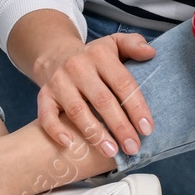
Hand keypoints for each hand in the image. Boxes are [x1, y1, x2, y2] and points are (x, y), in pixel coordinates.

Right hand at [35, 33, 156, 155]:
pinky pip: (46, 115)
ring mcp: (59, 82)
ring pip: (77, 111)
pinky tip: (69, 144)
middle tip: (133, 147)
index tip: (147, 129)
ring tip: (111, 151)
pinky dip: (55, 130)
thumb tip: (151, 53)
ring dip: (95, 134)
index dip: (136, 107)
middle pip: (102, 100)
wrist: (56, 54)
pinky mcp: (43, 95)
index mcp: (100, 55)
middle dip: (120, 126)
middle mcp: (78, 67)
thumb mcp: (115, 43)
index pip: (123, 83)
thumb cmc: (94, 56)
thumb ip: (134, 45)